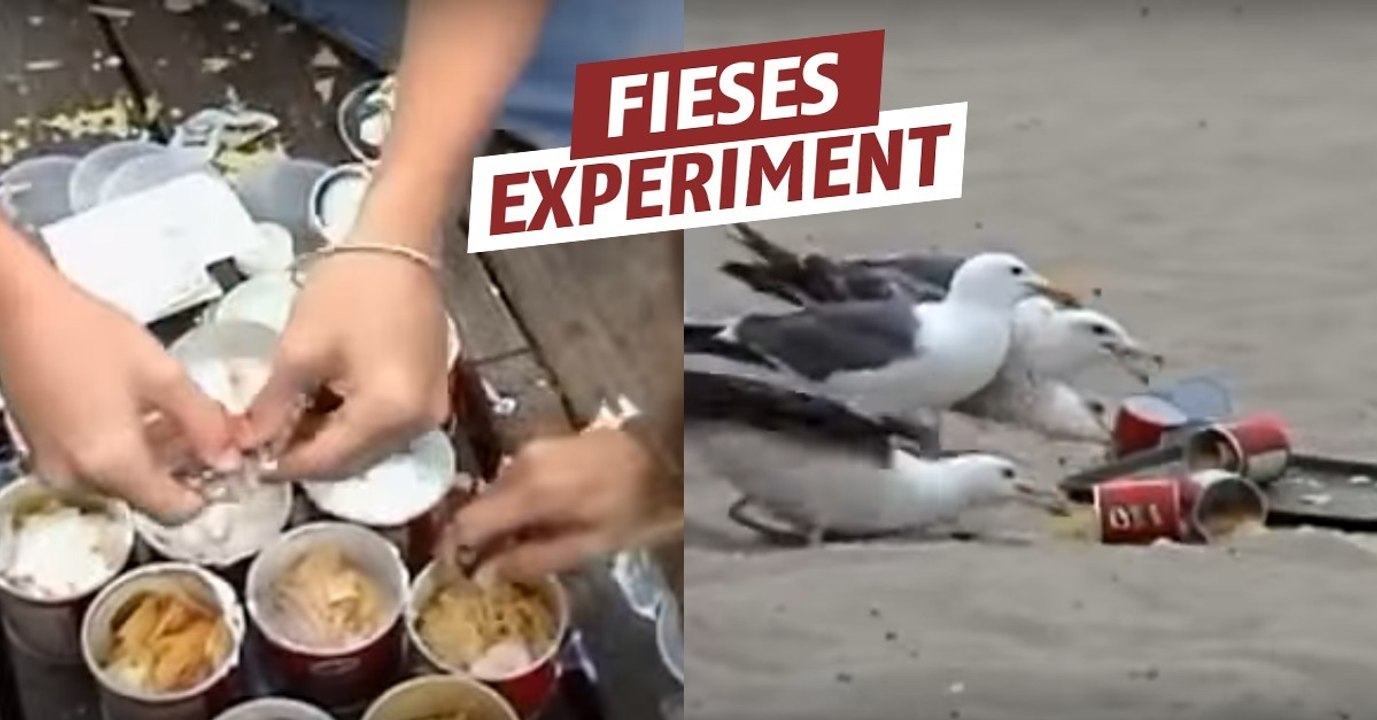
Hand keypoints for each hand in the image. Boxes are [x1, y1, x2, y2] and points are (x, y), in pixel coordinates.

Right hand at [0, 278, 235, 522]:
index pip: (172, 510)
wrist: (17, 308)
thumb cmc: (82, 333)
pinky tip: (141, 408)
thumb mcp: (162, 375)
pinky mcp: (44, 449)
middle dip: (183, 464)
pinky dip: (125, 445)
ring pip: (124, 477)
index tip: (224, 463)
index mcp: (111, 464)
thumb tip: (230, 457)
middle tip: (208, 426)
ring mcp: (55, 465)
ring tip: (178, 409)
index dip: (208, 490)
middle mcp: (77, 476)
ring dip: (156, 453)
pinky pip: (97, 461)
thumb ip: (203, 422)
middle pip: (148, 492)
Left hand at [242, 251, 449, 478]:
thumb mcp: (300, 350)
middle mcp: (419, 424)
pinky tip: (322, 402)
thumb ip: (272, 407)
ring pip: (367, 447)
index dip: (280, 466)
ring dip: (327, 440)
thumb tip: (245, 444)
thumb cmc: (350, 289)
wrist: (400, 245)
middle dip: (304, 454)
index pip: (326, 463)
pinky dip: (351, 423)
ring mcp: (431, 411)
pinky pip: (385, 427)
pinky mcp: (431, 395)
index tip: (241, 460)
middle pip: (351, 462)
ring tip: (286, 418)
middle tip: (259, 440)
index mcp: (388, 414)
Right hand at [445, 428, 669, 580]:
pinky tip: (537, 519)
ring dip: (499, 519)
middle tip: (492, 568)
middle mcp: (520, 462)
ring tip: (519, 547)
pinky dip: (516, 501)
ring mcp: (532, 448)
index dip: (455, 550)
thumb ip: (532, 560)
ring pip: (496, 490)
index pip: (466, 521)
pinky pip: (515, 477)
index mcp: (528, 490)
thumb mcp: (588, 546)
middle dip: (478, 538)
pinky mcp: (545, 442)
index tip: (457, 573)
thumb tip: (485, 574)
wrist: (670, 456)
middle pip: (479, 505)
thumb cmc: (635, 509)